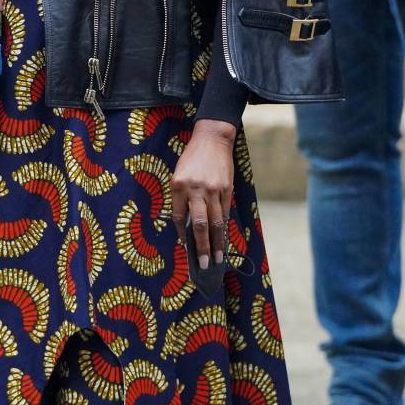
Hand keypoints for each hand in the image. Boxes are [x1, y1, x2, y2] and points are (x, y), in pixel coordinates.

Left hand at [171, 118, 235, 269]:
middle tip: (204, 264)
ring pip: (216, 222)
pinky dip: (224, 228)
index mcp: (179, 186)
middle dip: (202, 247)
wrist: (212, 139)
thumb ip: (181, 199)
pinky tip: (223, 240)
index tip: (185, 248)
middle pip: (199, 224)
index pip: (178, 217)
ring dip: (217, 243)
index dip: (181, 234)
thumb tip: (185, 225)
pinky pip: (225, 213)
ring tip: (217, 259)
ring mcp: (213, 190)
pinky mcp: (227, 189)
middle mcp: (196, 189)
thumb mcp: (179, 176)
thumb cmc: (192, 160)